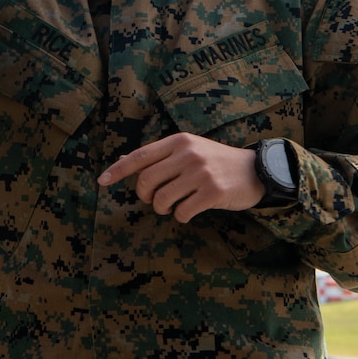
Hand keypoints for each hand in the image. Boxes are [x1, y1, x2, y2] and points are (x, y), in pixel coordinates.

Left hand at [98, 132, 263, 221]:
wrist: (255, 171)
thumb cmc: (216, 162)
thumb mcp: (189, 150)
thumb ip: (160, 156)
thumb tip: (123, 160)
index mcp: (178, 141)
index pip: (140, 156)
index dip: (119, 170)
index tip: (102, 181)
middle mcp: (187, 154)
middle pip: (147, 180)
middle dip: (144, 196)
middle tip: (152, 200)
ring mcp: (200, 173)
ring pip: (162, 199)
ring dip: (162, 208)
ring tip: (173, 206)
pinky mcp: (212, 192)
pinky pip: (182, 212)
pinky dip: (181, 216)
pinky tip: (189, 211)